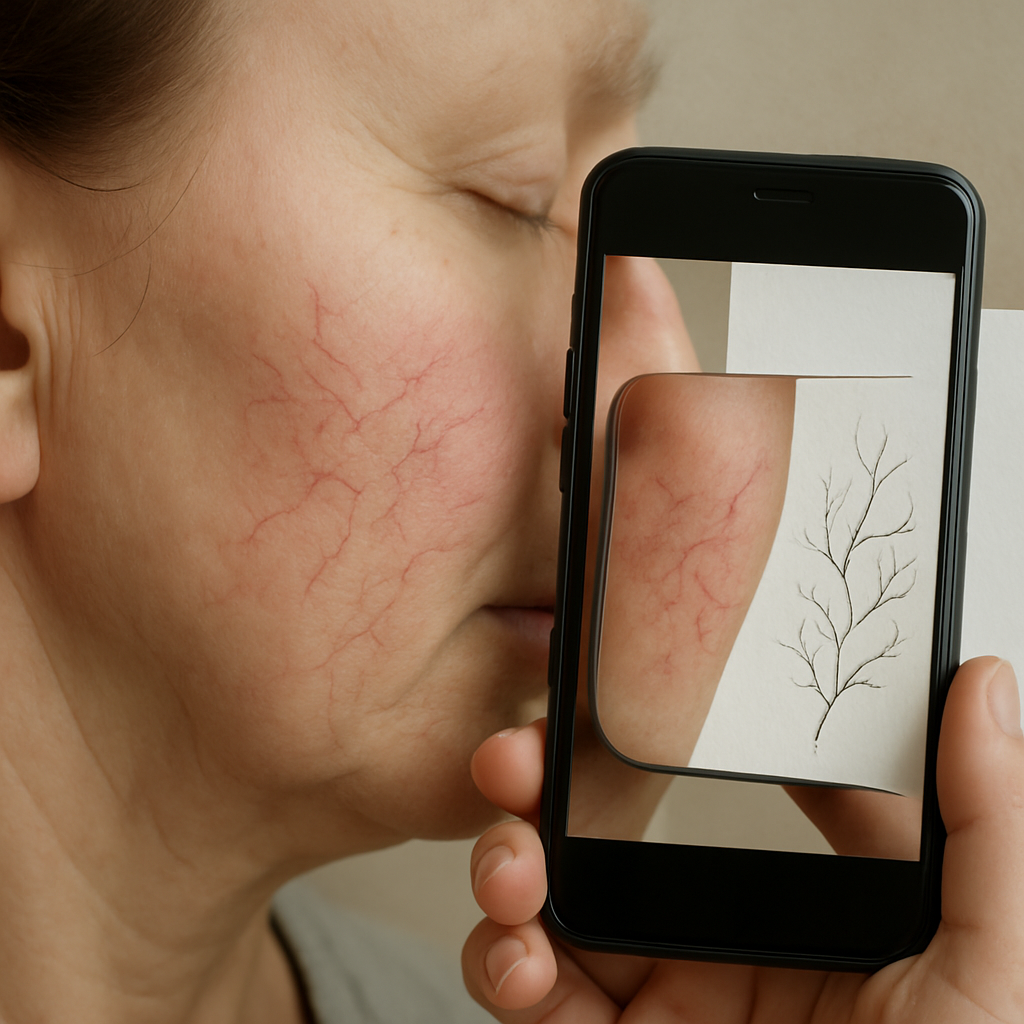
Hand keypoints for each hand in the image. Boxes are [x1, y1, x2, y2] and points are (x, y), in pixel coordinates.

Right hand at [463, 657, 1023, 1021]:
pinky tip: (512, 956)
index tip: (628, 684)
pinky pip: (539, 999)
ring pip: (561, 913)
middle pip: (626, 841)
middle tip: (515, 761)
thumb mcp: (990, 968)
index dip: (677, 732)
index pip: (735, 794)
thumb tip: (981, 682)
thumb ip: (986, 823)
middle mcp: (737, 949)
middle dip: (550, 794)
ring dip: (512, 874)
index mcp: (827, 912)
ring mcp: (671, 1007)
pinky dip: (503, 968)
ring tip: (509, 868)